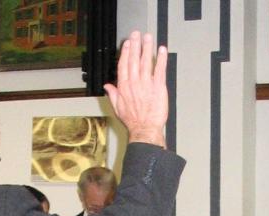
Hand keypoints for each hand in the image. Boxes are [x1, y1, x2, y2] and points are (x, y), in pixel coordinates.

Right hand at [103, 32, 167, 146]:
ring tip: (148, 38)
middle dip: (135, 45)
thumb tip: (106, 86)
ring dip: (147, 48)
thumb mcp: (118, 108)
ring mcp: (147, 84)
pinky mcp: (158, 87)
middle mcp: (135, 83)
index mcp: (124, 87)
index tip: (128, 44)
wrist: (145, 129)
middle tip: (137, 34)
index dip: (126, 53)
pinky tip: (162, 51)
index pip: (124, 65)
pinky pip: (160, 70)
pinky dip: (161, 59)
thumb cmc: (133, 121)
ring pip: (146, 62)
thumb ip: (112, 94)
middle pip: (134, 60)